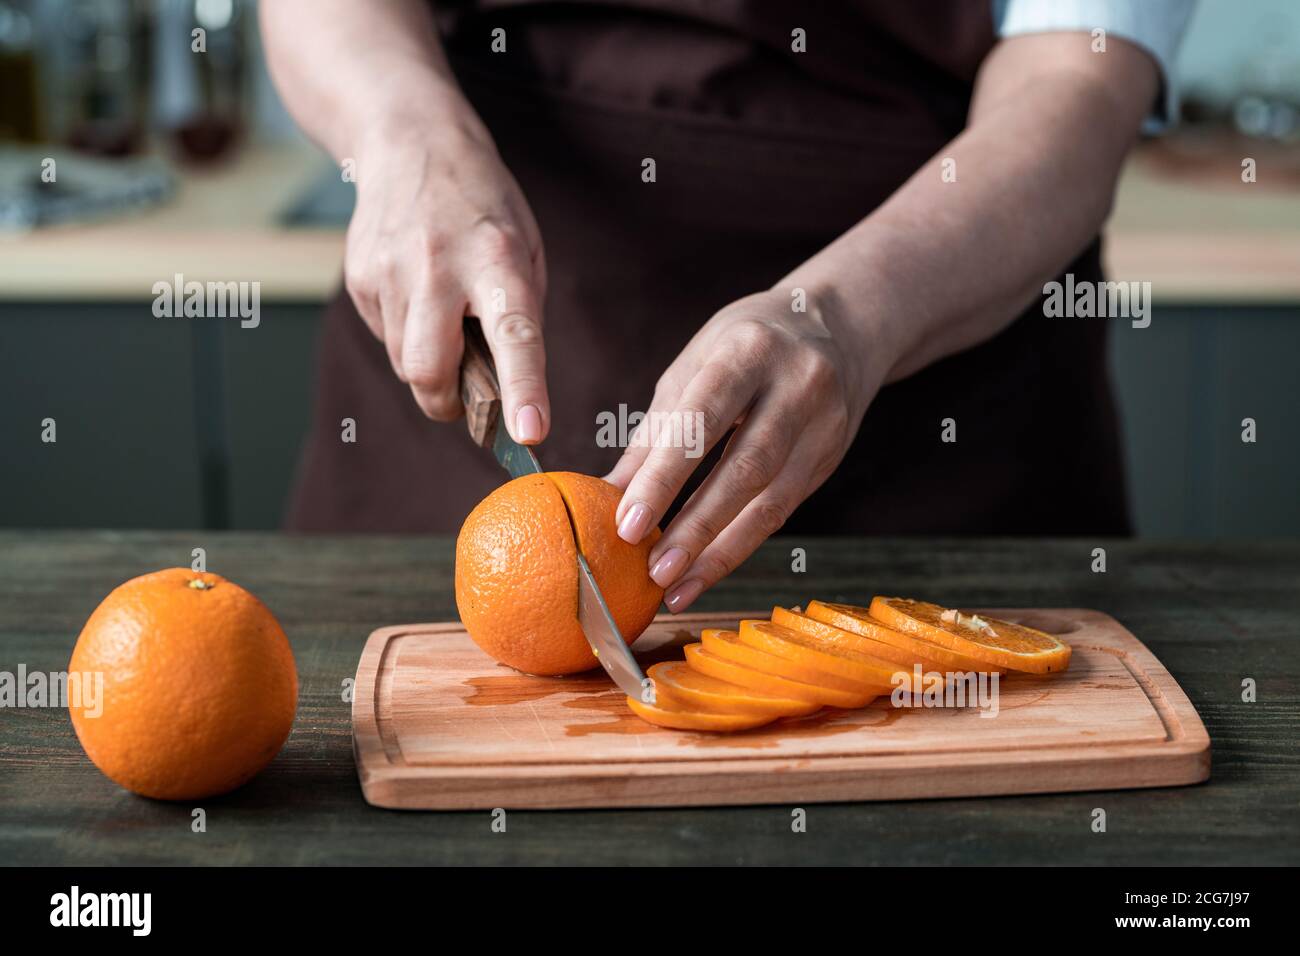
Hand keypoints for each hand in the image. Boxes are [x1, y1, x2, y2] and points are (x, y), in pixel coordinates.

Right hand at [343, 118, 549, 442]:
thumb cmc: (482, 206)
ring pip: (405, 363)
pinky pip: (384, 336)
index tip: (530, 432)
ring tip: (443, 313)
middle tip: (466, 400)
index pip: (514, 336)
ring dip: (427, 363)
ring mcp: (390, 271)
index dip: (522, 389)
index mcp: (497, 260)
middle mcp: (439, 267)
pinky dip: (404, 333)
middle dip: (446, 403)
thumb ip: (520, 315)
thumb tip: (506, 390)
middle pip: (429, 372)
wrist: (410, 140)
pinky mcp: (360, 276)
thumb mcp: (525, 247)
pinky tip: (415, 289)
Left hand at [604, 289, 888, 611]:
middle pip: (744, 468)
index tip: (627, 524)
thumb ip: (655, 433)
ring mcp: (823, 424)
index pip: (703, 422)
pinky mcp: (830, 458)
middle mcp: (796, 385)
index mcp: (748, 351)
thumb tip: (604, 495)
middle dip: (695, 527)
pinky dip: (738, 547)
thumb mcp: (693, 369)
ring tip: (675, 586)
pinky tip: (705, 572)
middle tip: (653, 571)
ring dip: (717, 551)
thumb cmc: (742, 347)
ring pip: (770, 501)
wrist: (833, 328)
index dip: (664, 478)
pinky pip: (781, 513)